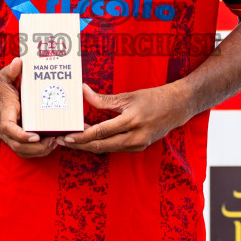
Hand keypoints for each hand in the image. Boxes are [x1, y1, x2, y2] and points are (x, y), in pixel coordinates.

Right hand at [0, 58, 57, 158]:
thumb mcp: (2, 76)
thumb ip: (11, 70)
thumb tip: (18, 62)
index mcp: (3, 114)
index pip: (10, 129)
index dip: (23, 135)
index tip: (36, 136)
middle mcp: (3, 128)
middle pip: (18, 146)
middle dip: (37, 148)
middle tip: (55, 140)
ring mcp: (6, 134)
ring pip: (20, 150)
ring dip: (37, 151)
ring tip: (54, 143)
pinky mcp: (9, 137)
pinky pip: (20, 149)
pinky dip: (34, 151)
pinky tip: (47, 144)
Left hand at [60, 83, 192, 153]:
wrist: (177, 107)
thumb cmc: (152, 98)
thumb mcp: (127, 96)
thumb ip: (104, 99)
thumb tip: (83, 92)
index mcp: (131, 121)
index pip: (100, 133)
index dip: (82, 136)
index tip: (67, 136)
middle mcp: (135, 137)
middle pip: (101, 146)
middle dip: (80, 145)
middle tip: (63, 141)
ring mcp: (138, 145)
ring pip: (107, 149)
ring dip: (89, 145)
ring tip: (73, 138)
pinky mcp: (139, 148)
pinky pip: (115, 148)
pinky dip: (102, 144)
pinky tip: (91, 138)